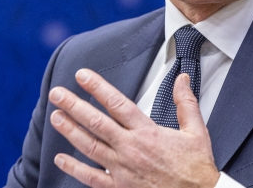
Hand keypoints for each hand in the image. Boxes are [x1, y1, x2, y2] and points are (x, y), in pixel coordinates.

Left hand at [48, 68, 219, 187]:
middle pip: (97, 122)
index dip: (98, 88)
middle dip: (74, 106)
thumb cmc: (196, 170)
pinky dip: (74, 169)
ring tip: (55, 117)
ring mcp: (123, 169)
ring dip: (70, 131)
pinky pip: (92, 178)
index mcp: (148, 133)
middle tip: (57, 94)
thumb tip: (182, 79)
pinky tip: (60, 159)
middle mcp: (131, 149)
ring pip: (90, 147)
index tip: (82, 76)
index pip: (118, 104)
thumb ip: (186, 103)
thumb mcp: (196, 132)